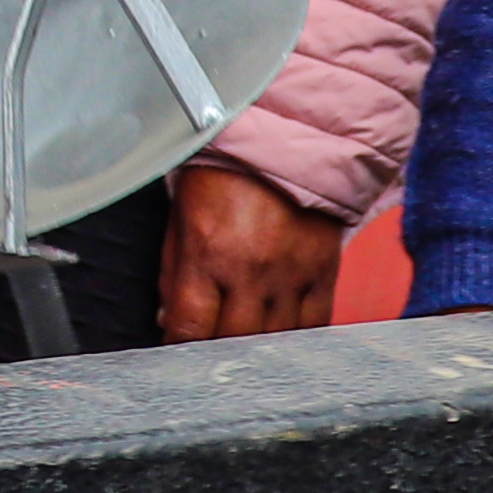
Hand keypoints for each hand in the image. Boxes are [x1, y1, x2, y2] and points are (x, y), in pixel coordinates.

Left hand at [160, 165, 348, 341]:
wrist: (284, 137)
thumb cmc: (224, 173)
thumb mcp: (181, 216)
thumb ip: (174, 273)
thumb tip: (170, 321)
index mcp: (207, 253)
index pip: (189, 328)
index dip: (179, 351)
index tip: (177, 355)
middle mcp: (250, 269)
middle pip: (233, 342)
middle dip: (215, 354)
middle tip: (209, 355)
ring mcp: (290, 273)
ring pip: (274, 341)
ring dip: (256, 353)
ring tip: (244, 352)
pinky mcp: (323, 270)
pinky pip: (315, 325)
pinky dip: (297, 340)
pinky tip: (283, 343)